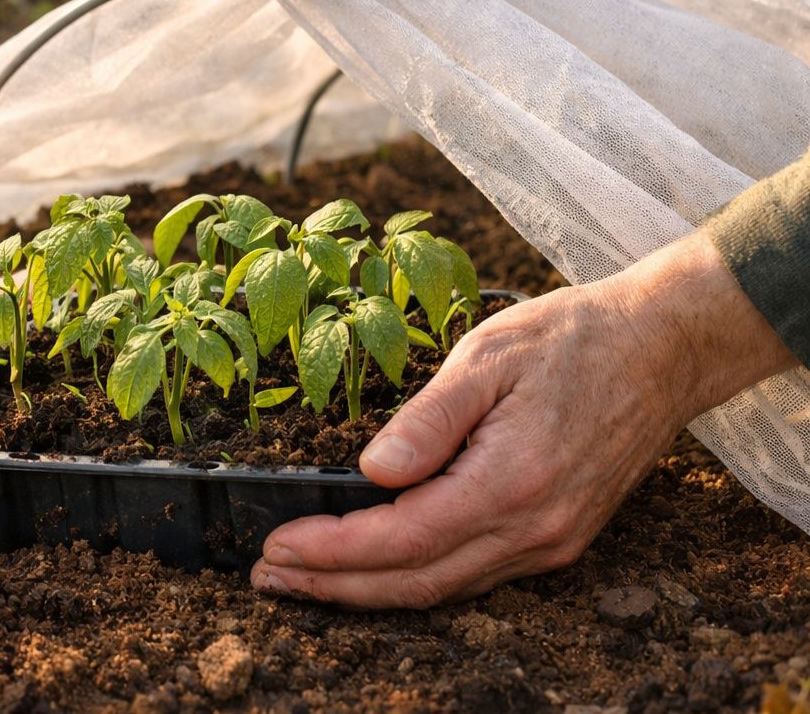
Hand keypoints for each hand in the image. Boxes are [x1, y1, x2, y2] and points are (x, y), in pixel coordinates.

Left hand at [252, 233, 795, 607]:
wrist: (661, 347)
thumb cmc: (569, 338)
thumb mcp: (487, 355)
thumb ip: (428, 418)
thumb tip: (372, 471)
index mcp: (512, 480)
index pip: (401, 539)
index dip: (332, 551)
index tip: (275, 547)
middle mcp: (534, 527)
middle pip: (416, 581)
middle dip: (335, 586)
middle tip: (268, 576)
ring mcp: (551, 540)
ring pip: (444, 587)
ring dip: (369, 590)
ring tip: (304, 578)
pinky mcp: (558, 537)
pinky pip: (474, 575)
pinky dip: (415, 578)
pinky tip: (374, 567)